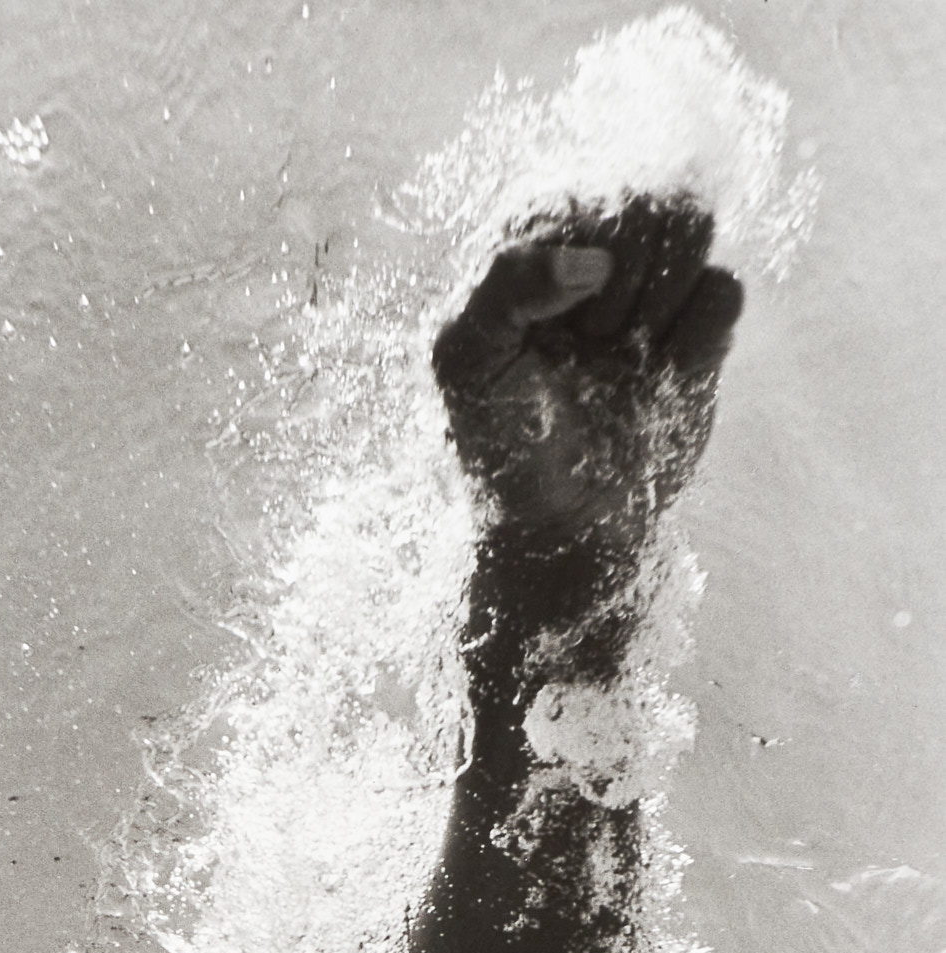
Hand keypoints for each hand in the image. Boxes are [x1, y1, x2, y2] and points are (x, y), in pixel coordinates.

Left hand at [433, 197, 743, 554]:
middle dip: (625, 273)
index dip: (575, 250)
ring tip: (630, 349)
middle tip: (595, 341)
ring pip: (693, 221)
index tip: (552, 319)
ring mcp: (651, 289)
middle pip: (646, 194)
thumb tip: (594, 260)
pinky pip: (727, 289)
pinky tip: (666, 373)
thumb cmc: (500, 443)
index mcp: (529, 241)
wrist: (563, 524)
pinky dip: (702, 332)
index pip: (577, 190)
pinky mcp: (699, 332)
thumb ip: (505, 285)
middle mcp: (593, 252)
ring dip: (664, 291)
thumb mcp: (466, 363)